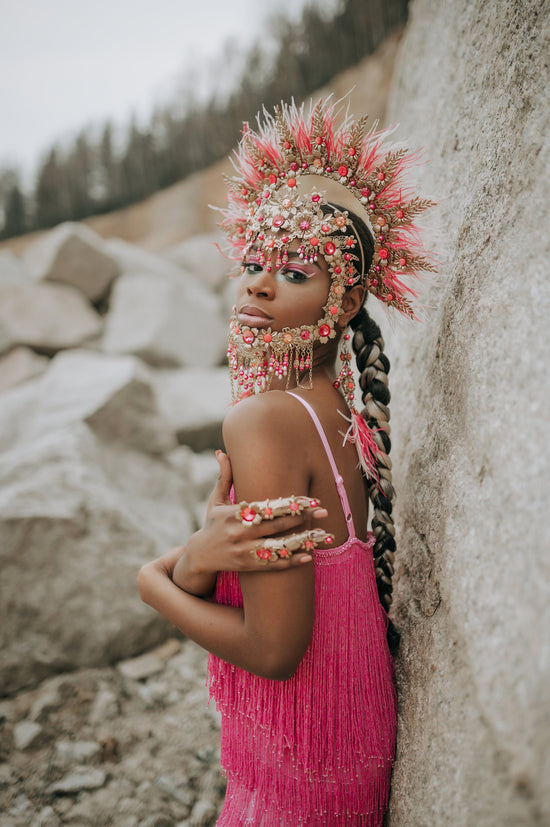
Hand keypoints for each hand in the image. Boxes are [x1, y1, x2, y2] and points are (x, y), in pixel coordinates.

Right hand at [172, 451, 328, 593]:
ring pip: (278, 546)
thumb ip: (224, 476)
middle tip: (324, 512)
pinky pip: (273, 564)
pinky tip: (309, 556)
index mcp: (235, 513)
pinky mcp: (247, 566)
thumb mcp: (216, 500)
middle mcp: (240, 532)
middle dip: (302, 518)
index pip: (267, 507)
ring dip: (301, 541)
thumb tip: (221, 451)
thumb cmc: (212, 522)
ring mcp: (244, 550)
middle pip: (277, 525)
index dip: (290, 503)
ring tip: (321, 535)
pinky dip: (291, 561)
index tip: (310, 499)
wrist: (199, 555)